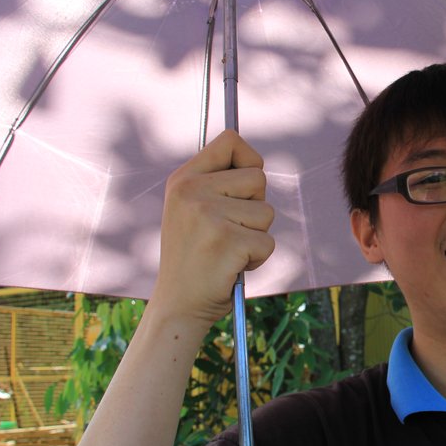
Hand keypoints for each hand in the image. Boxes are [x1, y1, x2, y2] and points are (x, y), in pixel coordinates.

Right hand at [150, 129, 274, 329]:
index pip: (230, 141)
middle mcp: (193, 191)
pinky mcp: (227, 241)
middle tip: (228, 231)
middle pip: (258, 178)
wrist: (178, 304)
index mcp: (183, 179)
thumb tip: (257, 163)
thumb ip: (218, 183)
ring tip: (228, 250)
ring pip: (267, 212)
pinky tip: (232, 266)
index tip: (244, 186)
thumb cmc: (194, 256)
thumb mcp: (192, 209)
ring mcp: (209, 215)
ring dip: (256, 235)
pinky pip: (268, 242)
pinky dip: (257, 258)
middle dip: (255, 207)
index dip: (248, 159)